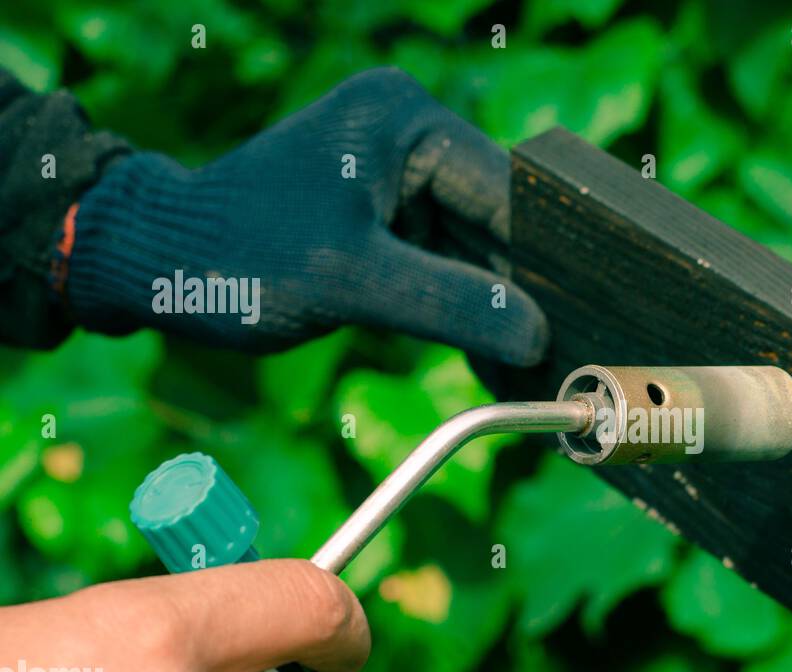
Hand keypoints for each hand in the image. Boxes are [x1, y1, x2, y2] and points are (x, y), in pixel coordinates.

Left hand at [64, 67, 547, 361]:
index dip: (541, 267)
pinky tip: (493, 360)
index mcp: (408, 119)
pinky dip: (462, 312)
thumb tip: (536, 338)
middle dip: (519, 294)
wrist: (155, 266)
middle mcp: (411, 137)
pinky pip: (444, 267)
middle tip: (557, 360)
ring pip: (475, 252)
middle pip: (496, 225)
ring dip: (496, 311)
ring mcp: (399, 179)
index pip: (505, 197)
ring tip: (531, 372)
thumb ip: (451, 305)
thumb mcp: (352, 282)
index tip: (574, 329)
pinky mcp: (386, 220)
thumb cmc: (239, 258)